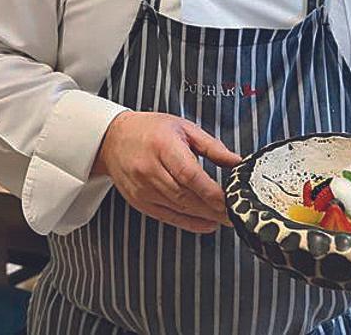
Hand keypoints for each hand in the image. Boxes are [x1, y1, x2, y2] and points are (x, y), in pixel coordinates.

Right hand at [91, 111, 241, 233]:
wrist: (113, 139)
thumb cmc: (150, 130)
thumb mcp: (183, 128)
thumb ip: (212, 147)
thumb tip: (237, 162)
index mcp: (163, 146)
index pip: (189, 174)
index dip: (211, 191)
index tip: (230, 199)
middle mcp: (150, 169)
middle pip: (186, 195)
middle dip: (214, 208)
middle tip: (235, 213)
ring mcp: (143, 188)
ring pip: (179, 208)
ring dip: (205, 216)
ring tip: (226, 219)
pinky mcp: (140, 201)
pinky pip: (168, 217)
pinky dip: (190, 223)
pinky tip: (207, 223)